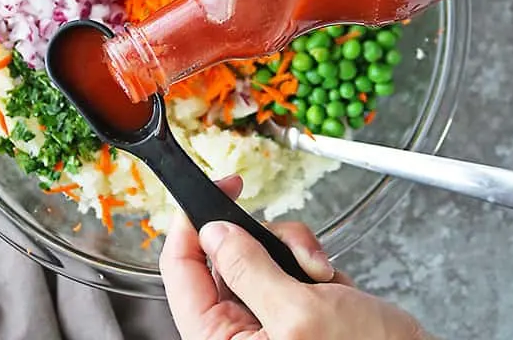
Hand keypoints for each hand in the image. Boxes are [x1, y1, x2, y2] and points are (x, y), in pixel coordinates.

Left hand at [160, 178, 431, 339]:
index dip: (193, 222)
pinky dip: (308, 261)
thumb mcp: (299, 315)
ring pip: (257, 252)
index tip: (220, 187)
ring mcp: (265, 319)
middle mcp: (236, 332)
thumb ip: (248, 270)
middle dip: (261, 240)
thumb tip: (211, 232)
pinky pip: (285, 263)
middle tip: (292, 250)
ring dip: (291, 251)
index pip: (181, 268)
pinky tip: (331, 284)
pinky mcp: (292, 309)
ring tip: (321, 276)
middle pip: (222, 254)